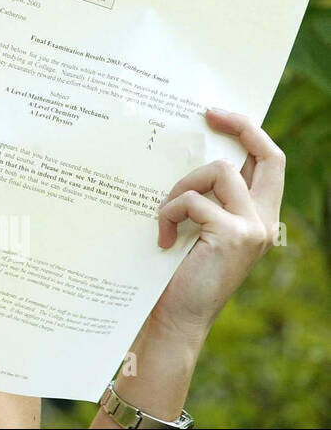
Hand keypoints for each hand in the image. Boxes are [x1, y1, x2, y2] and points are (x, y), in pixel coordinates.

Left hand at [149, 108, 284, 342]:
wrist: (174, 316)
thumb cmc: (175, 271)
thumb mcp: (195, 227)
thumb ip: (203, 197)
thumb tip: (184, 151)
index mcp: (257, 216)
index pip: (269, 162)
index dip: (249, 132)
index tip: (216, 114)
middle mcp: (264, 221)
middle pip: (267, 156)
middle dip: (241, 126)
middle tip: (208, 113)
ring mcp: (253, 228)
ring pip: (219, 172)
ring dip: (182, 186)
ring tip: (164, 215)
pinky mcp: (234, 235)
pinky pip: (193, 200)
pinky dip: (168, 213)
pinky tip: (161, 239)